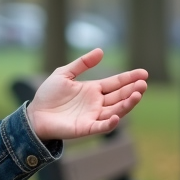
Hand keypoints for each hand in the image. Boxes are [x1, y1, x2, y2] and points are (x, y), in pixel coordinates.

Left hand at [26, 49, 148, 140]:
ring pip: (115, 110)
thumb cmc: (48, 95)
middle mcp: (97, 103)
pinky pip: (101, 126)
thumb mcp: (64, 73)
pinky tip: (117, 116)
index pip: (116, 83)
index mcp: (93, 90)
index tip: (144, 73)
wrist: (35, 114)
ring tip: (137, 95)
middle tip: (143, 84)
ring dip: (127, 104)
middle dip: (132, 90)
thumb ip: (82, 63)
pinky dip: (110, 123)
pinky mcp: (86, 128)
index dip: (129, 78)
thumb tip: (101, 51)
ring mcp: (93, 116)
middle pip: (120, 96)